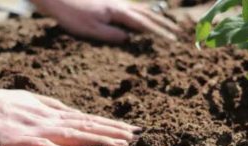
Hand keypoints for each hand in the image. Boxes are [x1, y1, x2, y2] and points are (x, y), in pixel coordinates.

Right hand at [0, 66, 139, 145]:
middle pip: (88, 126)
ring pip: (74, 135)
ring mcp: (38, 130)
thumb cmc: (3, 104)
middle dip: (114, 131)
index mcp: (54, 114)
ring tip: (121, 144)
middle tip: (137, 135)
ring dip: (98, 139)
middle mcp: (51, 121)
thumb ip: (54, 108)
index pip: (89, 120)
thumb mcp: (34, 102)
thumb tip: (74, 113)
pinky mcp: (20, 142)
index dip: (111, 125)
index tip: (131, 130)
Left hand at [31, 0, 180, 42]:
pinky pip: (131, 8)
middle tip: (175, 32)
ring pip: (140, 9)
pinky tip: (141, 17)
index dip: (158, 32)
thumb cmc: (72, 15)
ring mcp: (114, 2)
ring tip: (165, 24)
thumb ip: (112, 35)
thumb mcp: (92, 30)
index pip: (143, 24)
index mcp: (117, 12)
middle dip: (162, 24)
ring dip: (154, 17)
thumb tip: (129, 39)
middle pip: (146, 14)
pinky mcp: (108, 3)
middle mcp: (119, 5)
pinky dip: (141, 13)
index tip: (171, 40)